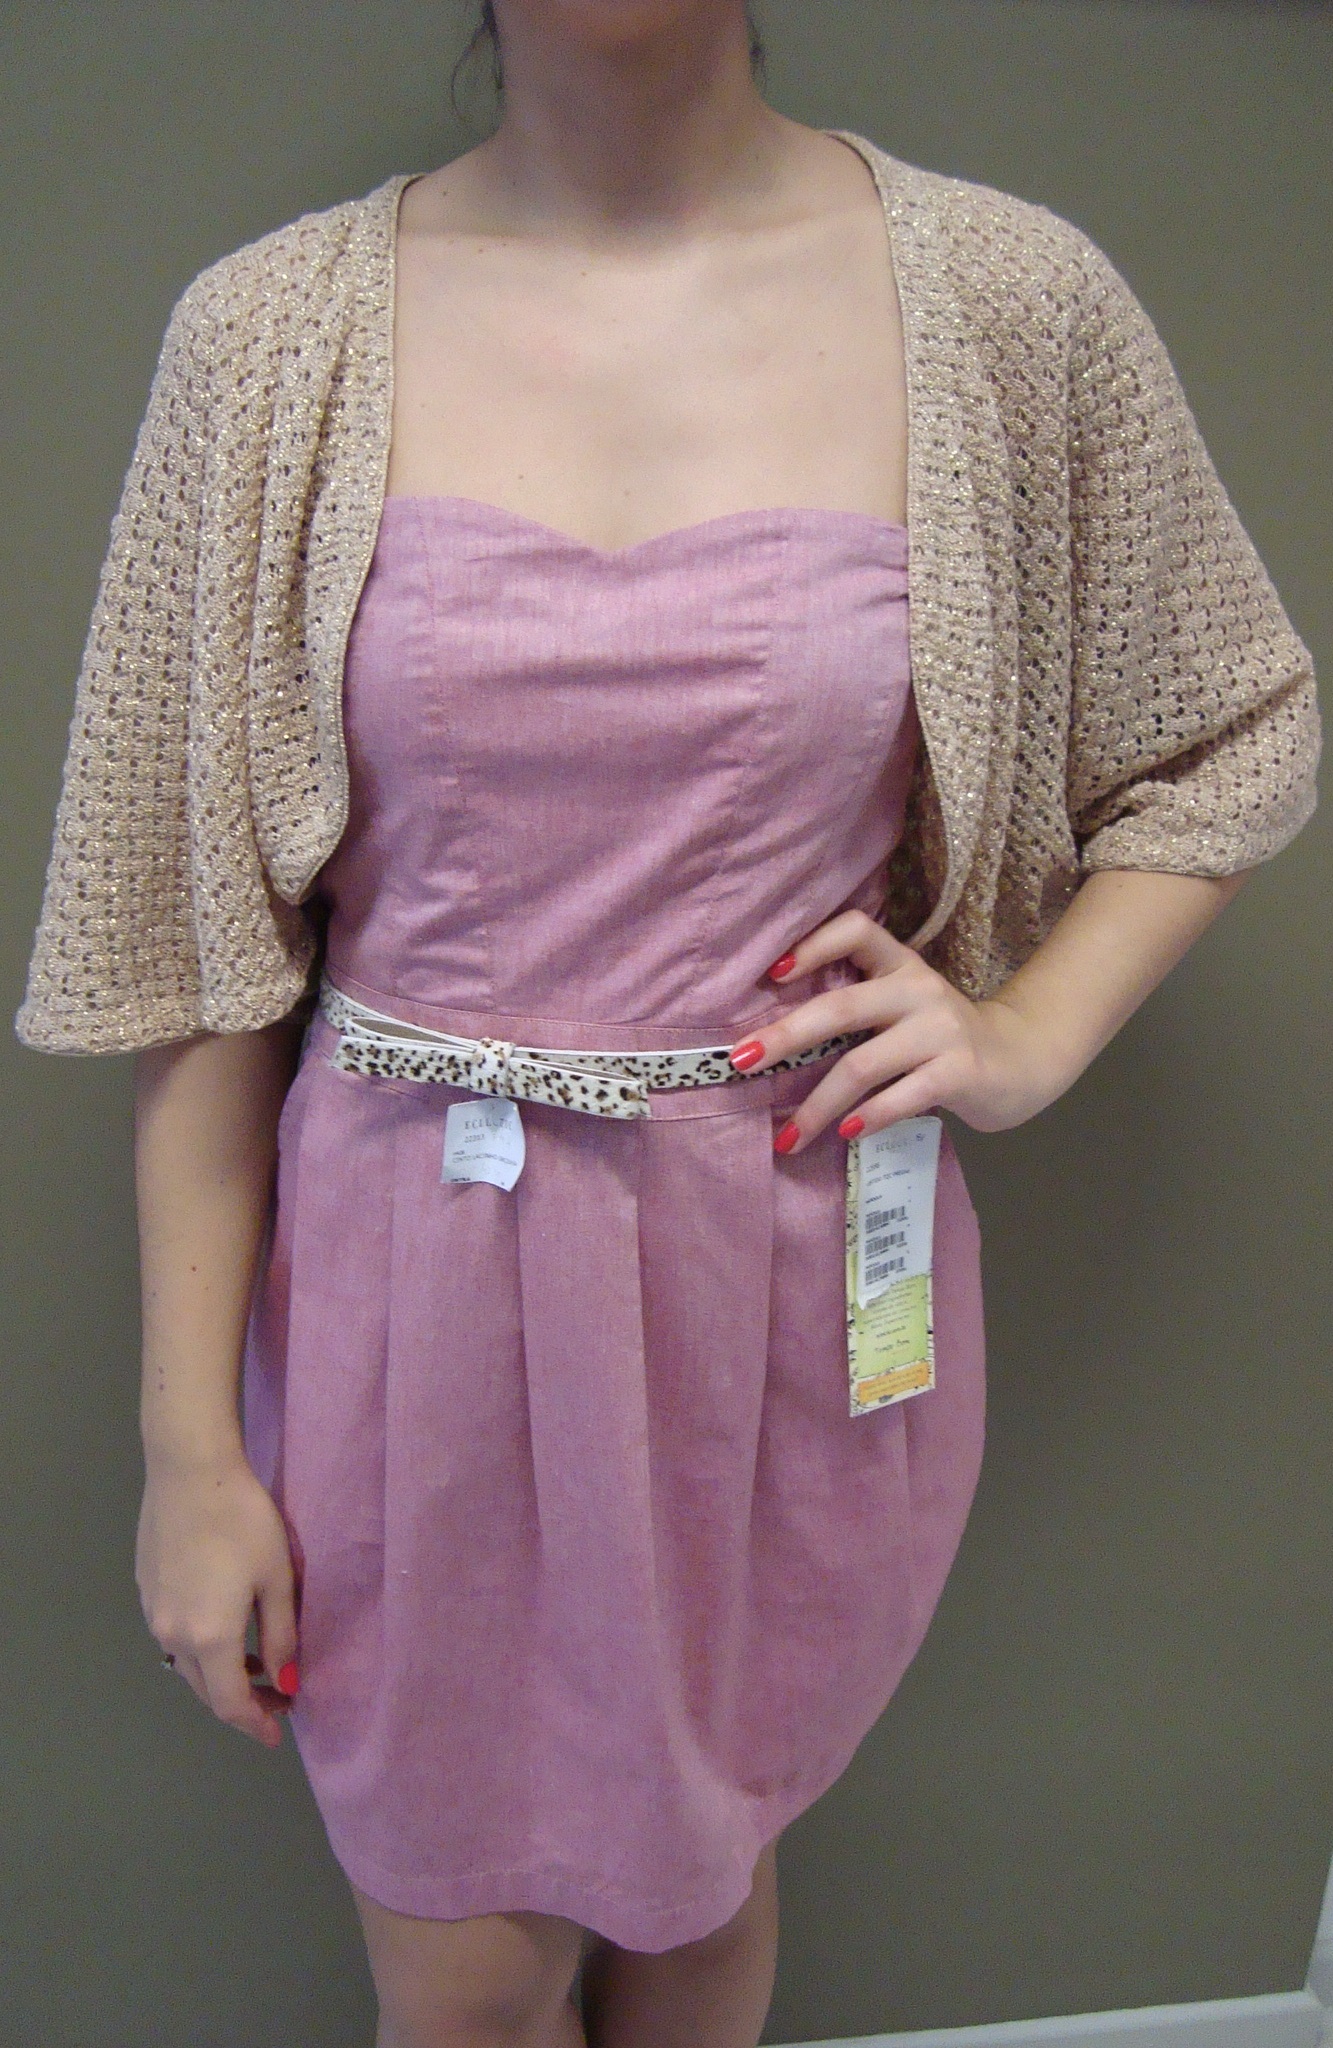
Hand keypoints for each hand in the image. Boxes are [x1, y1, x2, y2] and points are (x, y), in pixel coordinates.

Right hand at [137, 1450, 300, 1748]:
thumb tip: (286, 1681)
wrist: (190, 1471)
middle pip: (205, 1690)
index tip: (277, 1733)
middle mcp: (173, 1635)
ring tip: (257, 1665)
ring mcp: (153, 1613)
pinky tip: (224, 1629)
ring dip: (219, 1675)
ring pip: (186, 1665)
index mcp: (209, 1638)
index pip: (231, 1703)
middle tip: (276, 1699)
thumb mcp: (277, 1579)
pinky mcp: (145, 1589)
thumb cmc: (244, 1521)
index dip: (256, 1723)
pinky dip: (200, 1648)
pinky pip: (174, 1637)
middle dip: (242, 1702)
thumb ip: (282, 1636)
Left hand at [733, 910, 1068, 1152]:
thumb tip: (773, 1040)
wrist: (1021, 1061)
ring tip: (788, 1136)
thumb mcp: (903, 1008)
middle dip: (786, 1035)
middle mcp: (919, 988)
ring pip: (864, 1063)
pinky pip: (903, 1095)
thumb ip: (857, 1010)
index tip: (772, 974)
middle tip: (741, 1061)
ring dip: (818, 1104)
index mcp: (899, 964)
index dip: (813, 944)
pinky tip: (846, 1133)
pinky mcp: (961, 1070)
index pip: (856, 930)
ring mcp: (942, 1029)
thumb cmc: (942, 1039)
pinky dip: (870, 1116)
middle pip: (842, 1006)